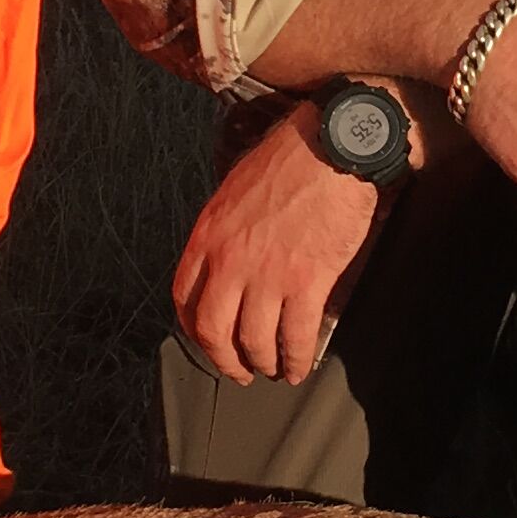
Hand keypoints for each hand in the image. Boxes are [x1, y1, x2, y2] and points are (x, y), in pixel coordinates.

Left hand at [170, 107, 381, 385]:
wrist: (332, 147)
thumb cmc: (290, 159)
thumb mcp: (235, 190)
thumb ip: (224, 230)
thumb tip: (228, 262)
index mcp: (208, 235)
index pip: (184, 297)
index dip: (194, 328)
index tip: (207, 339)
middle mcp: (230, 260)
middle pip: (212, 330)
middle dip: (225, 359)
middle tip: (239, 371)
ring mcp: (267, 274)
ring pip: (253, 341)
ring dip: (262, 363)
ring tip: (272, 370)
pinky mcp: (307, 282)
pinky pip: (294, 337)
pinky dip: (294, 360)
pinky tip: (298, 367)